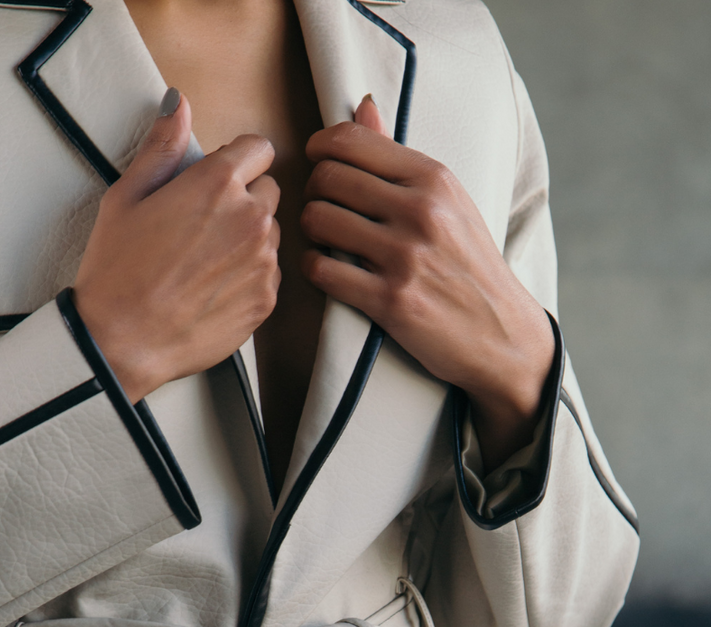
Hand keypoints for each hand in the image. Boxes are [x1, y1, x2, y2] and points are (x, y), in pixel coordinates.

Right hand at [74, 92, 280, 402]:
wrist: (124, 339)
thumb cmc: (118, 270)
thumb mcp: (127, 197)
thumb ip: (162, 147)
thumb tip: (180, 105)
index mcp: (217, 183)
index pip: (258, 149)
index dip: (237, 160)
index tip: (219, 177)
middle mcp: (250, 218)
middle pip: (269, 192)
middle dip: (244, 200)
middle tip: (204, 226)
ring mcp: (263, 262)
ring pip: (271, 235)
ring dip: (248, 240)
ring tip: (205, 262)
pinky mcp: (266, 300)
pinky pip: (269, 275)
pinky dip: (249, 277)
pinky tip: (212, 288)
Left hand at [301, 97, 554, 469]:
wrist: (501, 334)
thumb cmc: (469, 266)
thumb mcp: (449, 202)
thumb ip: (399, 159)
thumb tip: (362, 106)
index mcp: (434, 179)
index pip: (351, 141)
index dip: (319, 149)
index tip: (317, 165)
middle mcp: (421, 212)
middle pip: (327, 178)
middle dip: (313, 192)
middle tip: (322, 209)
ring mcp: (405, 257)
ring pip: (318, 220)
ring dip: (310, 231)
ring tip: (324, 240)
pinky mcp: (390, 301)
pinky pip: (322, 270)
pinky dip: (314, 268)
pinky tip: (327, 269)